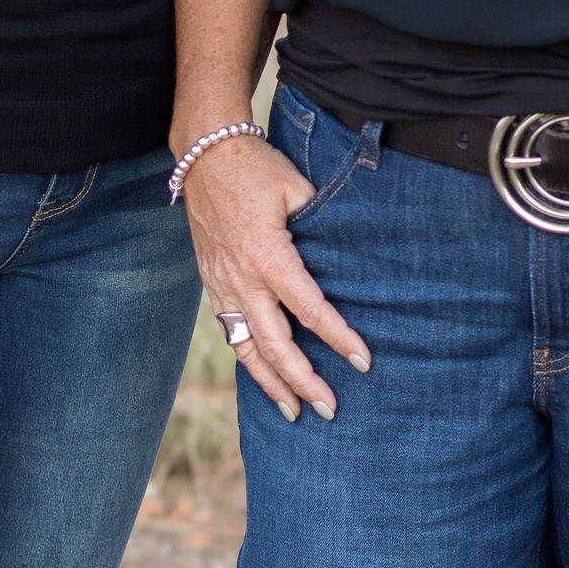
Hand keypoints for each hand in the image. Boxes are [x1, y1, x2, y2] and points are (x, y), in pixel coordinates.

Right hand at [181, 132, 370, 423]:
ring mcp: (222, 285)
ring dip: (271, 383)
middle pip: (277, 344)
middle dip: (304, 381)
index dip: (339, 339)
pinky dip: (248, 359)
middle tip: (329, 408)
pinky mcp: (211, 283)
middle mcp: (242, 280)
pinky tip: (263, 376)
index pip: (311, 311)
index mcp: (269, 257)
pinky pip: (230, 331)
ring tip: (293, 412)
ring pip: (247, 348)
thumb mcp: (298, 189)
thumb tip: (349, 257)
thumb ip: (322, 227)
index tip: (363, 362)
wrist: (205, 155)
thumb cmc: (257, 168)